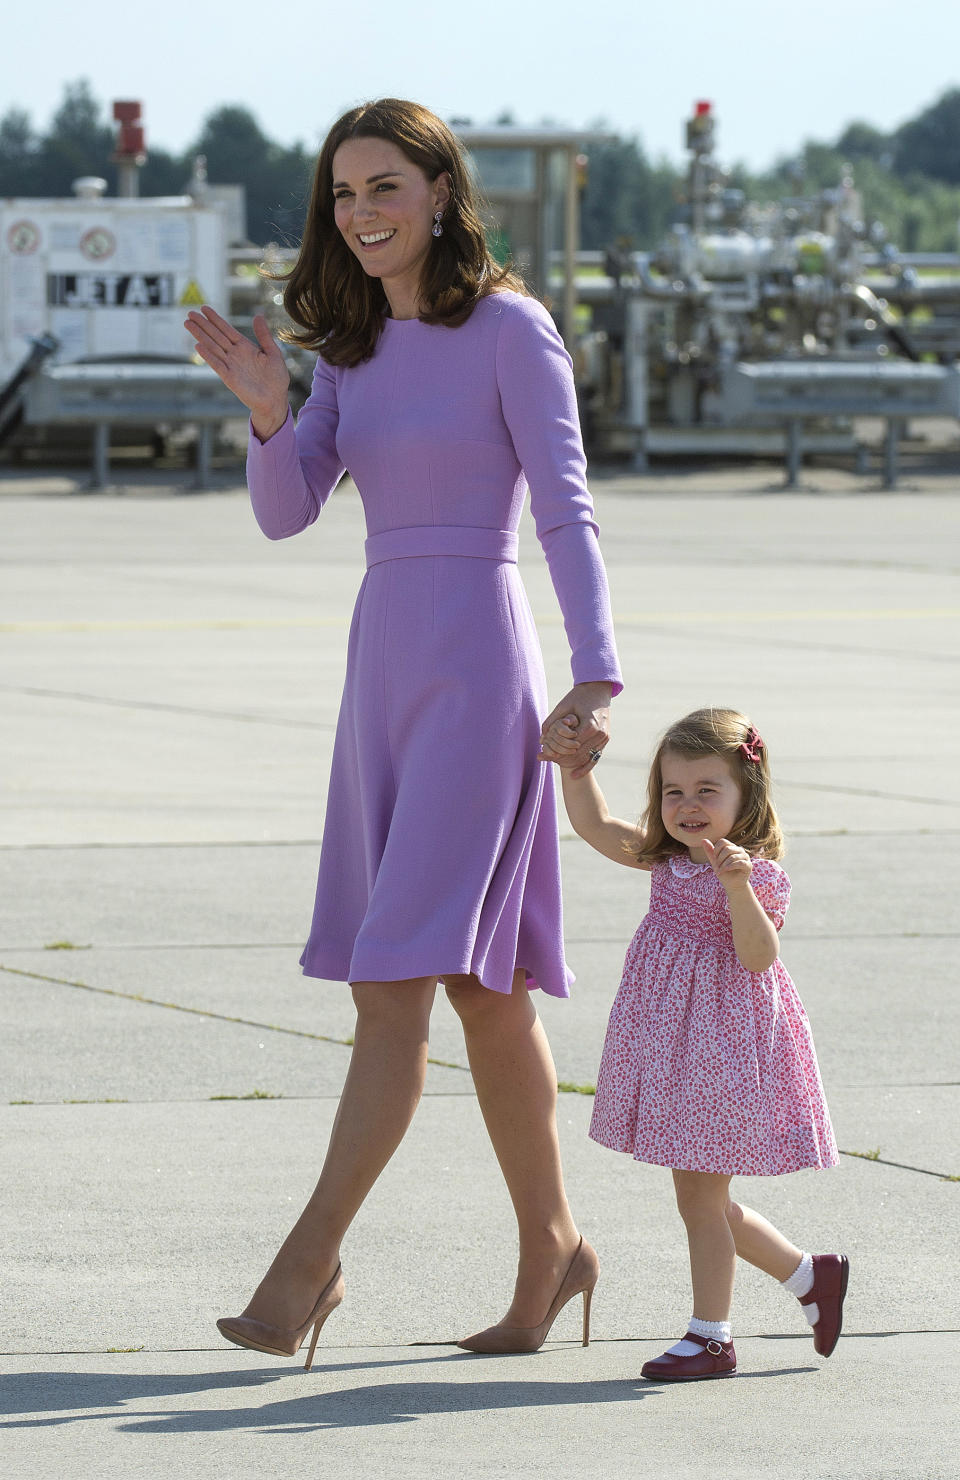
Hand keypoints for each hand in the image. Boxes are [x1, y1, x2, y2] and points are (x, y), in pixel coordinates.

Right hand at [184, 306, 289, 436]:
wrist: (275, 400)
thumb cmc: (276, 379)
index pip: (227, 330)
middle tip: (190, 313)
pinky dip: (208, 356)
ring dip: (200, 336)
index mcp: (245, 347)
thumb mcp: (273, 353)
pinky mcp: (229, 378)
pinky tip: (198, 346)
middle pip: (216, 336)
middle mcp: (235, 355)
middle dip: (203, 324)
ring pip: (213, 347)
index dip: (215, 319)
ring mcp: (231, 365)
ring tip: (188, 324)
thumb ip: (264, 336)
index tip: (204, 308)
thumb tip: (258, 315)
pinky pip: (216, 364)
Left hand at [539, 682, 610, 778]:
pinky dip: (585, 767)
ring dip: (572, 764)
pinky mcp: (605, 739)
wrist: (598, 689)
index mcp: (590, 726)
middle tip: (549, 762)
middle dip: (563, 759)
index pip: (571, 746)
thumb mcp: (563, 706)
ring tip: (557, 766)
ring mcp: (604, 738)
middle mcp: (600, 734)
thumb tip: (541, 737)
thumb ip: (552, 721)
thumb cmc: (579, 695)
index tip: (545, 755)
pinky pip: (595, 757)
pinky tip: (574, 775)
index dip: (557, 752)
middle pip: (578, 755)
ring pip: (586, 758)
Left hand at [701, 837, 752, 893]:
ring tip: (720, 871)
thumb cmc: (724, 873)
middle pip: (727, 849)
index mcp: (732, 847)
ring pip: (732, 857)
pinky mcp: (748, 865)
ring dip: (723, 865)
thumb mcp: (715, 862)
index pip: (723, 841)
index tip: (714, 859)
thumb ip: (710, 851)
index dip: (716, 850)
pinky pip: (739, 863)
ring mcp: (745, 857)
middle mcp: (740, 850)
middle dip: (719, 858)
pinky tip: (725, 871)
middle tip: (717, 866)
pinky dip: (729, 867)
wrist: (732, 886)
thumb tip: (703, 840)